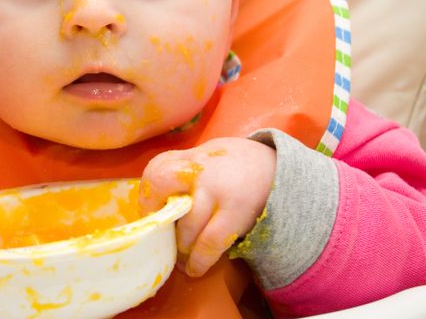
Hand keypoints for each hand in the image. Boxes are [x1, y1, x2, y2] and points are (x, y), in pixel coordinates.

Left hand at [139, 137, 275, 277]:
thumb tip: (160, 199)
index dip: (147, 193)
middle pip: (160, 184)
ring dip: (180, 246)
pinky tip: (194, 268)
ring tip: (180, 258)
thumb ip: (186, 170)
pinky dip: (199, 259)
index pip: (157, 167)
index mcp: (193, 156)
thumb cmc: (237, 166)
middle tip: (161, 234)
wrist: (278, 167)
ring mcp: (216, 190)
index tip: (151, 212)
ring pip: (185, 223)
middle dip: (157, 213)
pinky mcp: (235, 213)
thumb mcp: (210, 156)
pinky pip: (209, 242)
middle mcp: (200, 169)